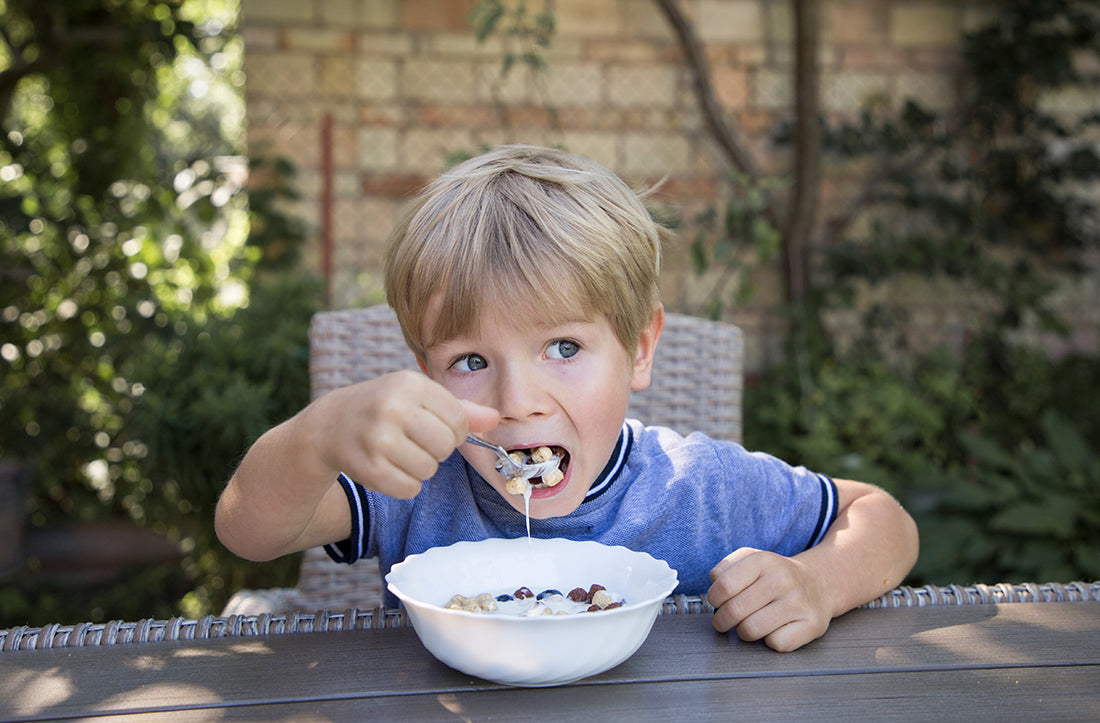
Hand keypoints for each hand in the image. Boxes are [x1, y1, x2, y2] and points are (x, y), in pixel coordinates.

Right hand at [304, 370, 498, 498]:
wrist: (330, 426)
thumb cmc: (385, 408)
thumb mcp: (418, 397)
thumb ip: (459, 408)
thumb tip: (496, 418)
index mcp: (410, 384)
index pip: (458, 419)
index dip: (453, 430)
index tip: (433, 427)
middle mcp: (393, 407)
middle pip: (445, 446)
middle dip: (436, 450)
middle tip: (414, 441)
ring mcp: (378, 439)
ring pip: (428, 470)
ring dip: (419, 468)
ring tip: (399, 453)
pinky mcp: (368, 469)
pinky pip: (409, 489)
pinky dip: (404, 484)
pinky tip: (388, 467)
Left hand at [707, 547, 831, 651]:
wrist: (819, 584)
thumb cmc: (776, 575)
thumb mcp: (751, 558)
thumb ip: (726, 567)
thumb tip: (714, 582)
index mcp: (764, 561)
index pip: (724, 585)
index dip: (714, 599)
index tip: (717, 602)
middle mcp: (783, 580)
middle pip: (734, 610)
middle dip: (722, 620)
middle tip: (725, 620)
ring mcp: (798, 603)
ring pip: (751, 630)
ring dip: (744, 631)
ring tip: (748, 623)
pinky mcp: (811, 625)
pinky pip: (775, 643)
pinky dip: (769, 641)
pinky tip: (773, 629)